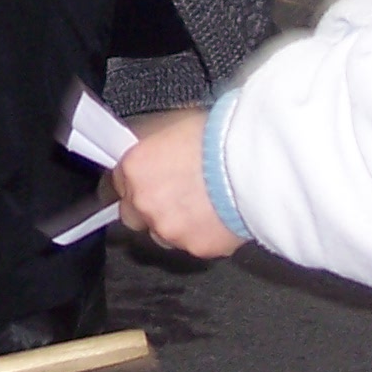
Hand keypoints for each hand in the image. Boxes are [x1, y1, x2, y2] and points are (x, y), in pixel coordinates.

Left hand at [112, 109, 243, 259]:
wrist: (256, 163)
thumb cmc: (221, 136)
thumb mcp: (176, 123)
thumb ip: (153, 146)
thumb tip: (150, 153)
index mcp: (134, 168)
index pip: (115, 183)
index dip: (135, 181)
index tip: (146, 181)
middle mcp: (144, 202)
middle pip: (132, 214)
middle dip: (149, 207)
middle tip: (176, 194)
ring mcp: (168, 229)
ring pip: (163, 234)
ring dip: (176, 223)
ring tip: (204, 205)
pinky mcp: (196, 247)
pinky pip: (193, 244)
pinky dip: (204, 233)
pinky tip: (221, 215)